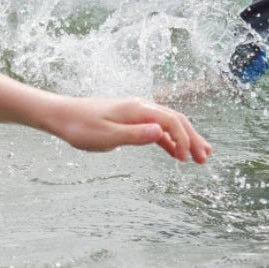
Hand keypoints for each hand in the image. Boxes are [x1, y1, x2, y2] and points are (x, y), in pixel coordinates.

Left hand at [41, 96, 212, 162]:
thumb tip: (161, 133)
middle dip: (192, 139)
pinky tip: (176, 153)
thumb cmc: (81, 126)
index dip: (183, 140)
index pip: (171, 122)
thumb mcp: (106, 136)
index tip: (185, 159)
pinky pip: (157, 129)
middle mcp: (142, 107)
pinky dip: (169, 140)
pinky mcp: (131, 121)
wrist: (62, 115)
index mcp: (138, 109)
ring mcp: (137, 113)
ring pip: (169, 124)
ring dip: (185, 139)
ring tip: (200, 156)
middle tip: (206, 158)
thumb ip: (134, 135)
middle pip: (176, 121)